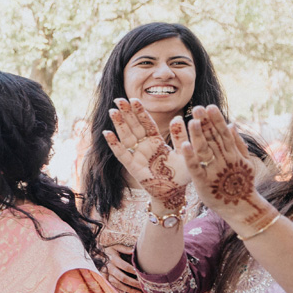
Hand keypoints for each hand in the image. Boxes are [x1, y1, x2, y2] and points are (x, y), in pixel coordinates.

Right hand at [103, 98, 187, 212]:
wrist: (174, 193)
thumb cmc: (181, 174)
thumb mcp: (185, 152)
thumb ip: (180, 136)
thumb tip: (178, 118)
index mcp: (157, 142)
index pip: (147, 123)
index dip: (140, 112)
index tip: (134, 99)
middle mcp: (145, 147)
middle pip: (134, 127)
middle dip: (126, 113)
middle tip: (118, 99)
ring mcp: (137, 156)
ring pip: (126, 137)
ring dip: (119, 124)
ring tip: (112, 111)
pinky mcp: (132, 167)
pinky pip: (122, 153)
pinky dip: (114, 144)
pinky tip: (108, 133)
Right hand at [104, 249, 143, 292]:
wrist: (95, 255)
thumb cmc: (109, 251)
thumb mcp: (116, 247)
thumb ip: (125, 249)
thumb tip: (135, 251)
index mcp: (113, 259)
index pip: (125, 267)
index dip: (133, 271)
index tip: (142, 275)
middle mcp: (110, 268)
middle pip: (123, 278)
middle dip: (133, 283)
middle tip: (143, 287)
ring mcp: (107, 275)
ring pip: (118, 284)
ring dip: (129, 289)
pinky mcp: (105, 279)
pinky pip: (113, 287)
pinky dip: (120, 292)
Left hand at [174, 105, 274, 232]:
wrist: (241, 207)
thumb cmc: (241, 182)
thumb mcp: (243, 161)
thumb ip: (237, 143)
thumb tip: (232, 123)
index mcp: (232, 154)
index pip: (223, 133)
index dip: (216, 120)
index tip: (209, 106)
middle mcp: (224, 160)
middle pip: (213, 138)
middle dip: (206, 122)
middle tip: (197, 107)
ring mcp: (214, 171)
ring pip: (205, 150)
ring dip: (199, 135)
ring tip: (192, 121)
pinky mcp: (203, 182)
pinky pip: (195, 167)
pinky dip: (191, 156)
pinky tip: (184, 144)